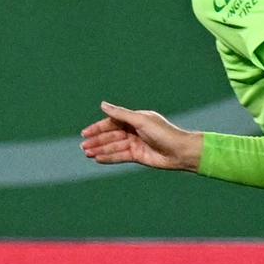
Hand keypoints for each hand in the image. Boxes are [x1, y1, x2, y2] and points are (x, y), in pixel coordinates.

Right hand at [80, 101, 202, 170]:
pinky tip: (98, 159)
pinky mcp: (138, 156)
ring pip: (114, 146)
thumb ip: (121, 114)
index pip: (112, 122)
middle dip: (97, 140)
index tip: (85, 133)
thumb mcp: (140, 121)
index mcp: (135, 119)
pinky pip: (120, 156)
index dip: (98, 128)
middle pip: (111, 136)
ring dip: (100, 149)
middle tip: (83, 146)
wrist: (180, 152)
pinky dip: (109, 157)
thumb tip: (103, 104)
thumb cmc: (163, 133)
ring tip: (87, 153)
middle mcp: (134, 130)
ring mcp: (136, 144)